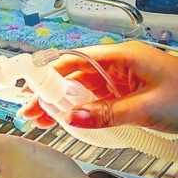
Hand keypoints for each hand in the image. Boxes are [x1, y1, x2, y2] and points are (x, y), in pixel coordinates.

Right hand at [19, 41, 177, 133]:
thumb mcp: (147, 106)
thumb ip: (108, 113)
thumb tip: (73, 118)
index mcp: (121, 57)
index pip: (76, 59)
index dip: (51, 72)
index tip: (32, 85)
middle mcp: (116, 66)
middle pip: (74, 76)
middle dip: (50, 92)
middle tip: (30, 109)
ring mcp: (119, 82)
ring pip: (81, 91)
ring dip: (60, 104)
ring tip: (39, 118)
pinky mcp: (123, 97)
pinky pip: (94, 102)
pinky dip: (78, 112)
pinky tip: (64, 120)